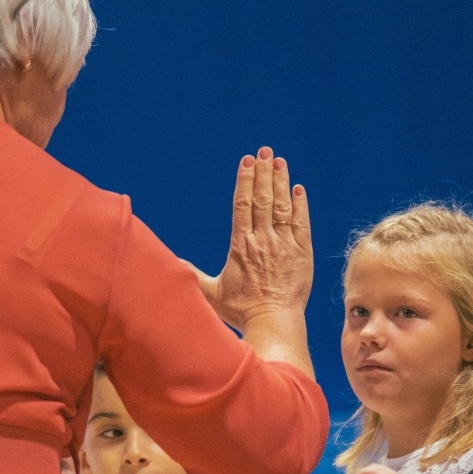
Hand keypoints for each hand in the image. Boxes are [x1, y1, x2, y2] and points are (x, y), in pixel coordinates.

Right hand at [187, 147, 312, 332]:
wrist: (272, 322)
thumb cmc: (241, 311)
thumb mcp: (211, 292)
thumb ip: (191, 275)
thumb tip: (170, 265)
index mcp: (241, 245)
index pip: (243, 205)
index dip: (245, 182)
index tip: (247, 162)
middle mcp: (263, 240)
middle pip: (262, 199)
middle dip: (263, 173)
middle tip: (264, 152)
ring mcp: (284, 245)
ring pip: (282, 207)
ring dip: (280, 182)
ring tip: (279, 161)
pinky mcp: (302, 254)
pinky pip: (301, 224)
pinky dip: (300, 206)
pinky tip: (298, 190)